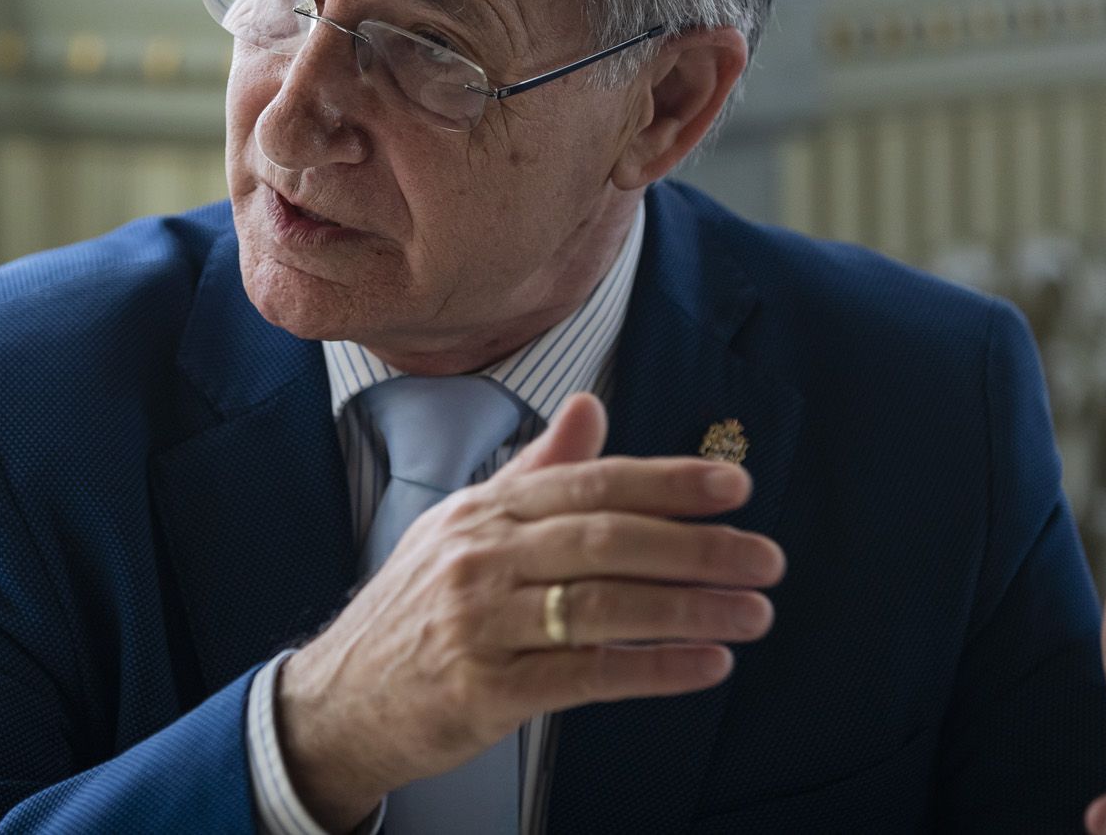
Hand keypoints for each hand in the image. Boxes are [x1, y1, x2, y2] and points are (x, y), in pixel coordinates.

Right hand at [275, 392, 784, 832]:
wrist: (340, 699)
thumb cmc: (417, 609)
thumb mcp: (464, 528)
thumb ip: (537, 471)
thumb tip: (591, 406)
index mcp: (484, 510)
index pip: (588, 483)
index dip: (666, 482)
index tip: (734, 487)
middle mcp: (479, 557)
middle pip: (604, 540)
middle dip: (696, 547)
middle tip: (765, 557)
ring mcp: (479, 623)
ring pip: (603, 607)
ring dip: (690, 610)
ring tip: (753, 613)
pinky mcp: (485, 690)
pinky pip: (586, 675)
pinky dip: (654, 670)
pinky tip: (706, 665)